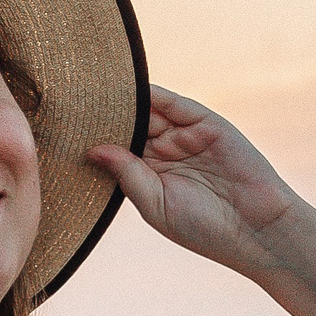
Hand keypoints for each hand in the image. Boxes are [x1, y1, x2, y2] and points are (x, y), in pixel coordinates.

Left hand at [86, 87, 301, 273]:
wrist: (256, 228)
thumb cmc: (204, 228)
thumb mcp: (155, 203)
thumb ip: (126, 172)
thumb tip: (92, 148)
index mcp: (149, 176)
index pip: (114, 149)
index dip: (92, 138)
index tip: (59, 128)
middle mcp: (165, 152)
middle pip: (126, 124)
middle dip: (102, 114)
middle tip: (65, 100)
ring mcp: (185, 135)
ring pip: (146, 110)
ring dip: (121, 100)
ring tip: (88, 88)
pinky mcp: (205, 122)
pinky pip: (172, 102)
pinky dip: (149, 93)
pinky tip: (123, 87)